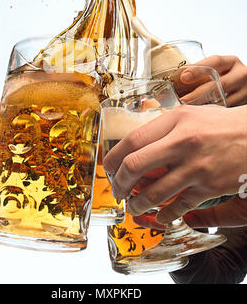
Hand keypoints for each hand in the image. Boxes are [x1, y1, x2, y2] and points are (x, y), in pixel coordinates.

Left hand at [103, 104, 246, 223]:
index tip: (107, 167)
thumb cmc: (222, 124)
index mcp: (175, 120)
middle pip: (134, 166)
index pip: (132, 140)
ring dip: (136, 204)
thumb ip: (164, 126)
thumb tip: (136, 142)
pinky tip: (159, 215)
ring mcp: (195, 167)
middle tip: (116, 190)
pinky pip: (178, 207)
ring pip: (153, 193)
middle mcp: (182, 142)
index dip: (113, 157)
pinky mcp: (209, 187)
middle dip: (118, 183)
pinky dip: (164, 215)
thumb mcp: (190, 114)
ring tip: (132, 206)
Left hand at [180, 55, 246, 106]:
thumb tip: (178, 78)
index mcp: (231, 62)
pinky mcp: (244, 103)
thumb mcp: (218, 70)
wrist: (244, 86)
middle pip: (220, 84)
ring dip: (205, 105)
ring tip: (189, 109)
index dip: (199, 69)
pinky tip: (201, 115)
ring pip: (224, 100)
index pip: (215, 62)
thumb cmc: (227, 77)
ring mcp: (245, 90)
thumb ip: (203, 72)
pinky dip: (213, 112)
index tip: (184, 77)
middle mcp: (241, 74)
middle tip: (183, 99)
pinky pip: (227, 109)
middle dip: (199, 93)